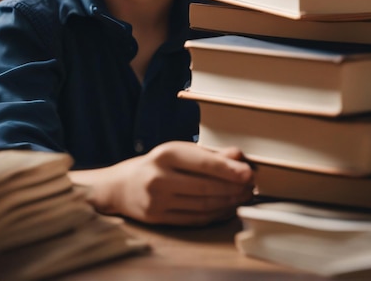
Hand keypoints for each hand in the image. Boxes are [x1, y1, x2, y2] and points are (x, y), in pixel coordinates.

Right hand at [71, 141, 254, 225]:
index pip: (204, 164)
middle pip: (205, 187)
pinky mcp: (158, 218)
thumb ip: (208, 154)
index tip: (249, 172)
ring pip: (202, 205)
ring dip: (228, 202)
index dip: (229, 170)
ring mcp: (157, 201)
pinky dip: (215, 215)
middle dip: (233, 188)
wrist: (119, 186)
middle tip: (251, 186)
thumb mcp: (177, 151)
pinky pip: (194, 219)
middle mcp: (159, 177)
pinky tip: (227, 208)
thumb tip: (238, 155)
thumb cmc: (154, 164)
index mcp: (165, 154)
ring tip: (243, 196)